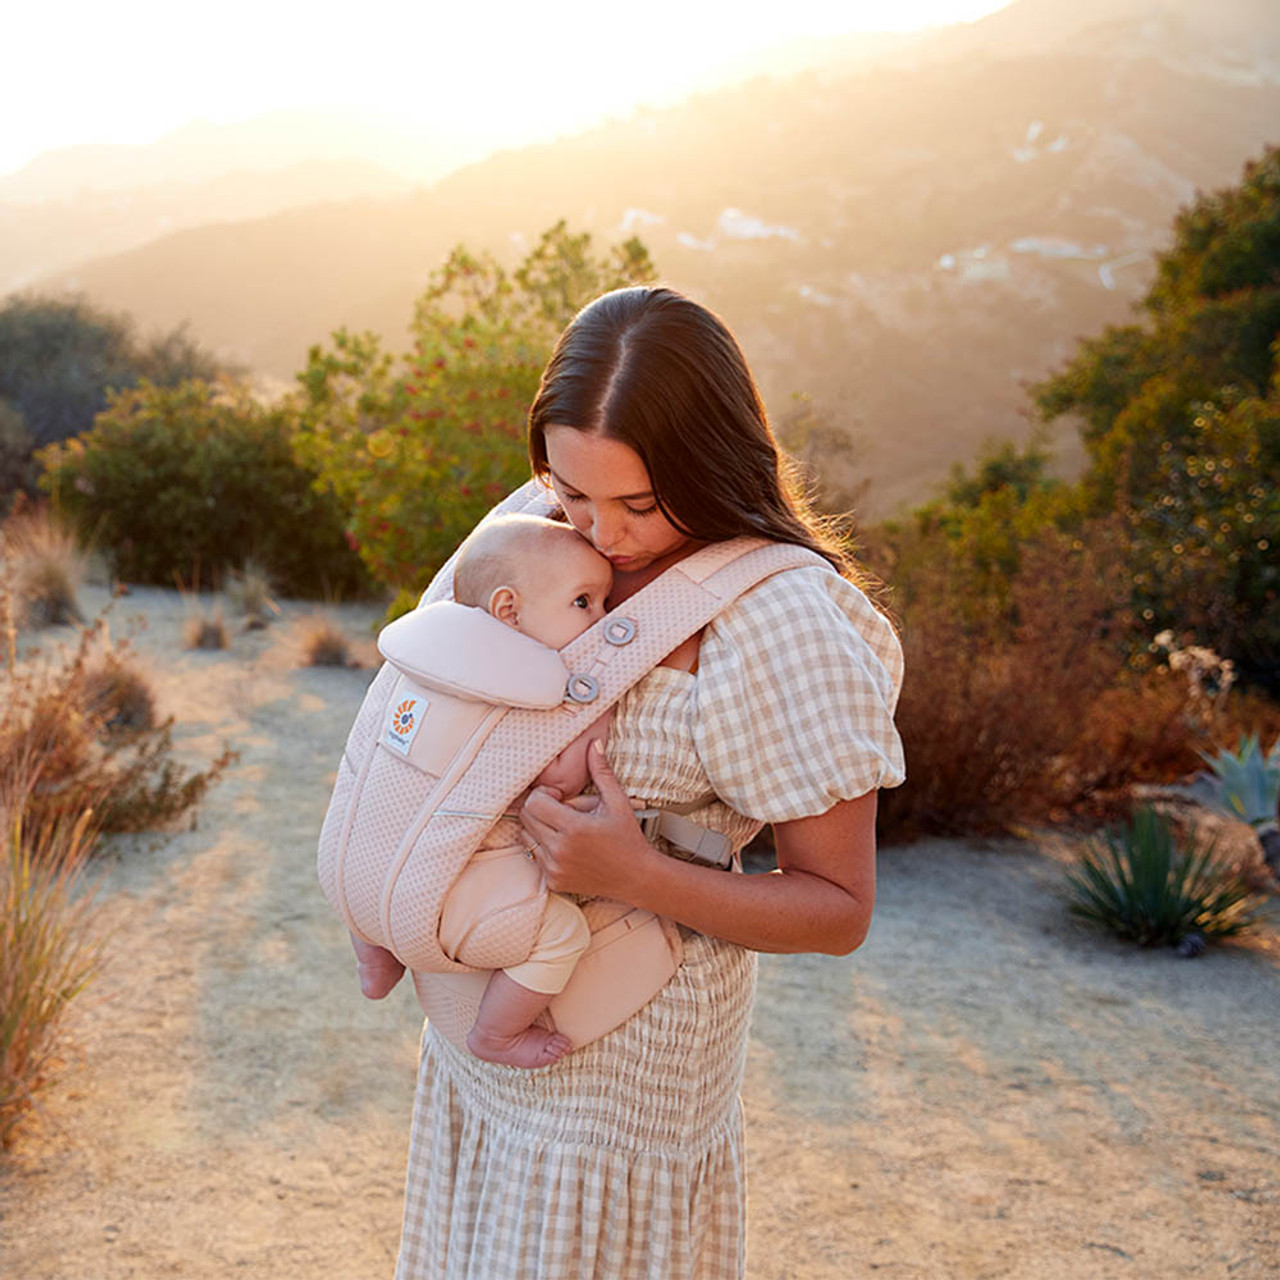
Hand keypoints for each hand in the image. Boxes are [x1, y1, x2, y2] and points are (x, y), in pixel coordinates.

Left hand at [519, 741, 656, 898]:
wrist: (636, 876)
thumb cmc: (627, 837)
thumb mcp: (617, 802)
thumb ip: (601, 772)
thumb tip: (594, 743)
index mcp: (573, 828)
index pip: (534, 802)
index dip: (544, 794)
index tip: (560, 797)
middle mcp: (560, 850)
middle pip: (526, 818)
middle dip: (539, 808)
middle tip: (561, 810)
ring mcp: (555, 868)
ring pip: (525, 837)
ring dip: (538, 828)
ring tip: (563, 828)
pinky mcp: (554, 881)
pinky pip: (534, 856)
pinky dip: (543, 848)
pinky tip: (566, 846)